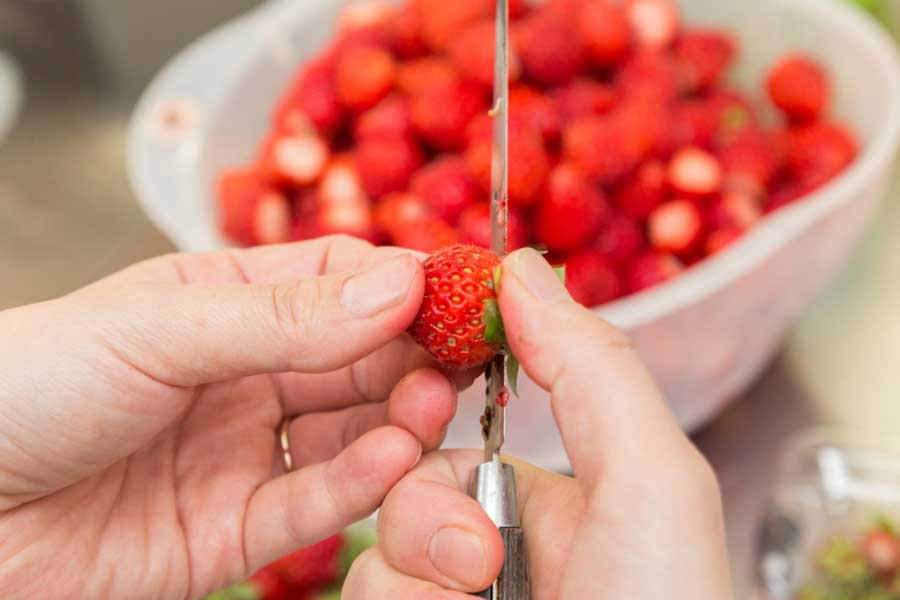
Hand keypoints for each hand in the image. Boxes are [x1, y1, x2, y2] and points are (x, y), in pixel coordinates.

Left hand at [0, 236, 466, 598]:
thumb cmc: (26, 388)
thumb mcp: (159, 331)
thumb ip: (284, 317)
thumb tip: (398, 284)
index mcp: (225, 306)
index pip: (336, 281)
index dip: (397, 284)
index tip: (453, 290)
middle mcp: (245, 378)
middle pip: (356, 360)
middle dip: (410, 356)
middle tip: (461, 355)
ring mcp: (243, 454)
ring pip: (347, 434)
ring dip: (398, 421)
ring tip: (432, 404)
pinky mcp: (234, 531)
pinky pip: (311, 504)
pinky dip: (357, 484)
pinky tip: (390, 458)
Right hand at [343, 247, 733, 599]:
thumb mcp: (649, 477)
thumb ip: (589, 366)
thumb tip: (520, 267)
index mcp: (547, 498)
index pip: (456, 426)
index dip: (427, 403)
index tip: (412, 387)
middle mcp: (490, 548)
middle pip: (403, 487)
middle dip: (428, 517)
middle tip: (481, 562)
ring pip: (371, 553)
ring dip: (416, 583)